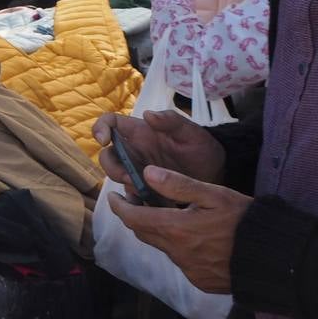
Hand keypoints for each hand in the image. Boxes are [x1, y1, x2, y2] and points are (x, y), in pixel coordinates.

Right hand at [94, 110, 226, 194]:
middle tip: (130, 177)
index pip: (111, 123)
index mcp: (141, 132)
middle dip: (112, 167)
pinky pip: (130, 195)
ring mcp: (138, 170)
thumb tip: (147, 114)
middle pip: (108, 155)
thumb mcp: (193, 133)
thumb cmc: (204, 150)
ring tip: (144, 192)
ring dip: (123, 184)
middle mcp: (134, 151)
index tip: (103, 140)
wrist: (218, 176)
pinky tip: (148, 204)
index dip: (100, 128)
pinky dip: (133, 201)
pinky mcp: (145, 188)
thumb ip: (172, 121)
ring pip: (116, 176)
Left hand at [107, 169, 251, 292]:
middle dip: (134, 216)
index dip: (119, 206)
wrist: (275, 259)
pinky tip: (190, 235)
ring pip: (161, 246)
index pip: (132, 218)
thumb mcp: (213, 194)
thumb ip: (178, 184)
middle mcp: (176, 252)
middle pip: (142, 233)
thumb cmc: (244, 220)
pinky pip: (179, 261)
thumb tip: (147, 172)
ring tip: (163, 213)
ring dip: (156, 230)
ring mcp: (188, 269)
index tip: (113, 196)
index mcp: (175, 229)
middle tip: (136, 200)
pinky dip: (176, 246)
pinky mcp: (201, 280)